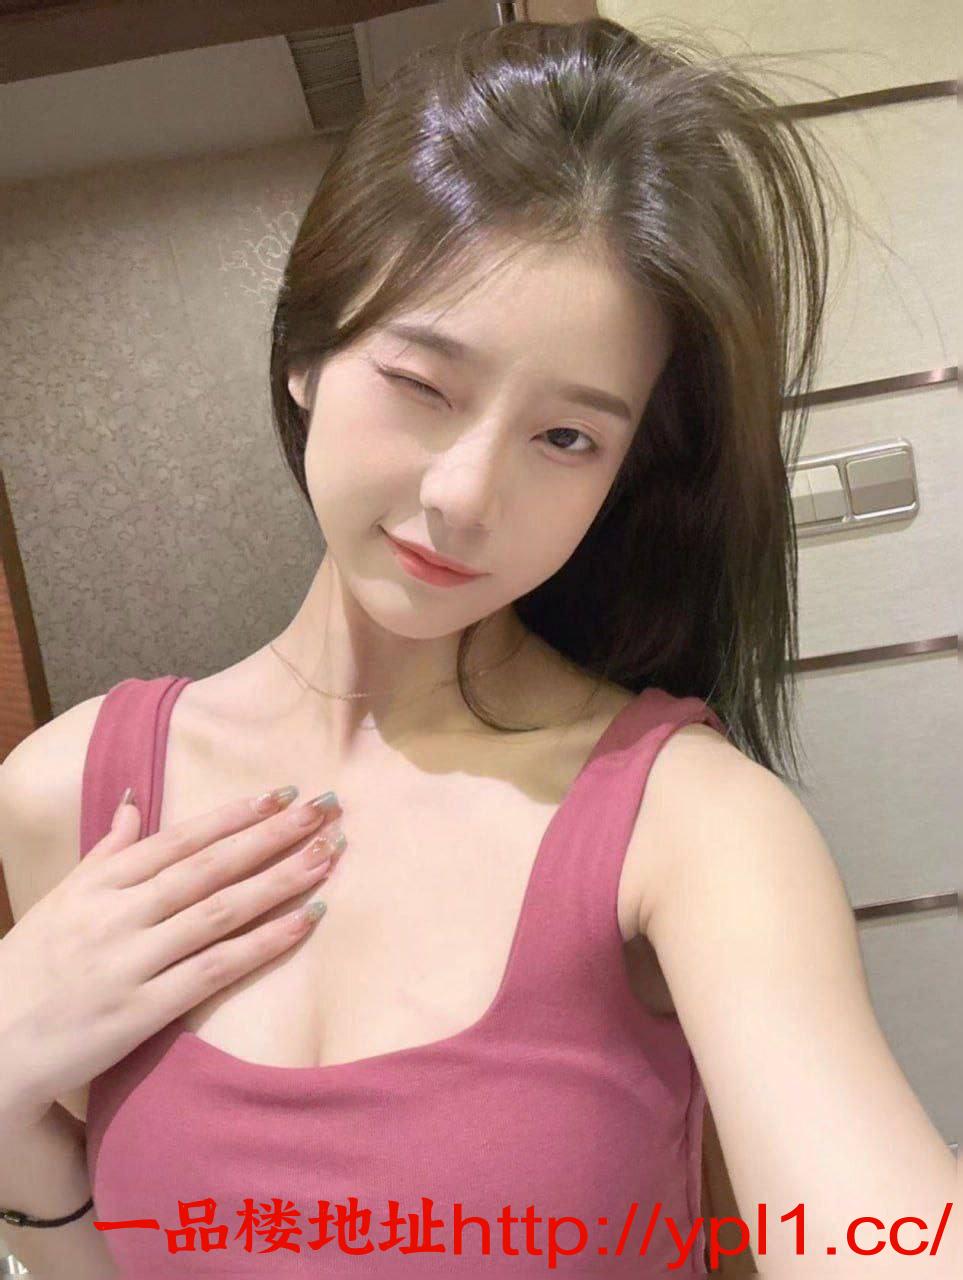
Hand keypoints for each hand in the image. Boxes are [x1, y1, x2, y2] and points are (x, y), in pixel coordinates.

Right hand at [0, 787, 343, 1119]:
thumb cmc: (28, 969)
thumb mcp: (61, 899)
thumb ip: (106, 851)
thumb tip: (133, 798)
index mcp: (100, 884)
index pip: (180, 838)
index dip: (235, 814)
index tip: (283, 793)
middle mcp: (117, 915)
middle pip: (209, 866)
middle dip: (272, 835)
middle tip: (325, 811)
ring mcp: (130, 962)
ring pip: (220, 911)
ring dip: (279, 880)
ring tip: (328, 856)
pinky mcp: (141, 1011)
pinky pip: (215, 970)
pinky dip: (263, 943)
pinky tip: (305, 921)